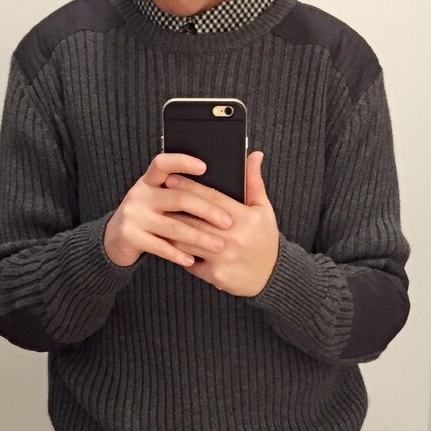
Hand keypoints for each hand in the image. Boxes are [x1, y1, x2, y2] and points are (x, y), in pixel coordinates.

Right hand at [103, 153, 233, 267]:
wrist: (114, 240)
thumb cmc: (148, 218)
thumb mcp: (158, 200)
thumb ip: (180, 193)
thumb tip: (216, 187)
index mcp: (149, 181)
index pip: (163, 164)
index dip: (182, 162)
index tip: (204, 166)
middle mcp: (140, 194)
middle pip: (178, 198)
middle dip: (207, 210)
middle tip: (228, 222)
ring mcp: (133, 215)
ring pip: (172, 226)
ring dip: (199, 237)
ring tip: (219, 245)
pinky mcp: (129, 236)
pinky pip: (159, 246)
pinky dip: (178, 254)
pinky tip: (193, 260)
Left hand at [164, 152, 279, 296]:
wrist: (272, 276)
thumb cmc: (265, 239)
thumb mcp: (263, 209)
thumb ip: (254, 182)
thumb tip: (254, 154)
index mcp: (245, 218)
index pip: (211, 198)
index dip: (189, 187)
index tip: (171, 179)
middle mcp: (234, 237)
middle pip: (194, 219)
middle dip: (173, 208)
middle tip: (157, 198)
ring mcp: (224, 258)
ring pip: (187, 241)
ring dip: (171, 231)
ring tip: (159, 220)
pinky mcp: (216, 275)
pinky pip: (190, 262)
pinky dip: (180, 254)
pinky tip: (170, 245)